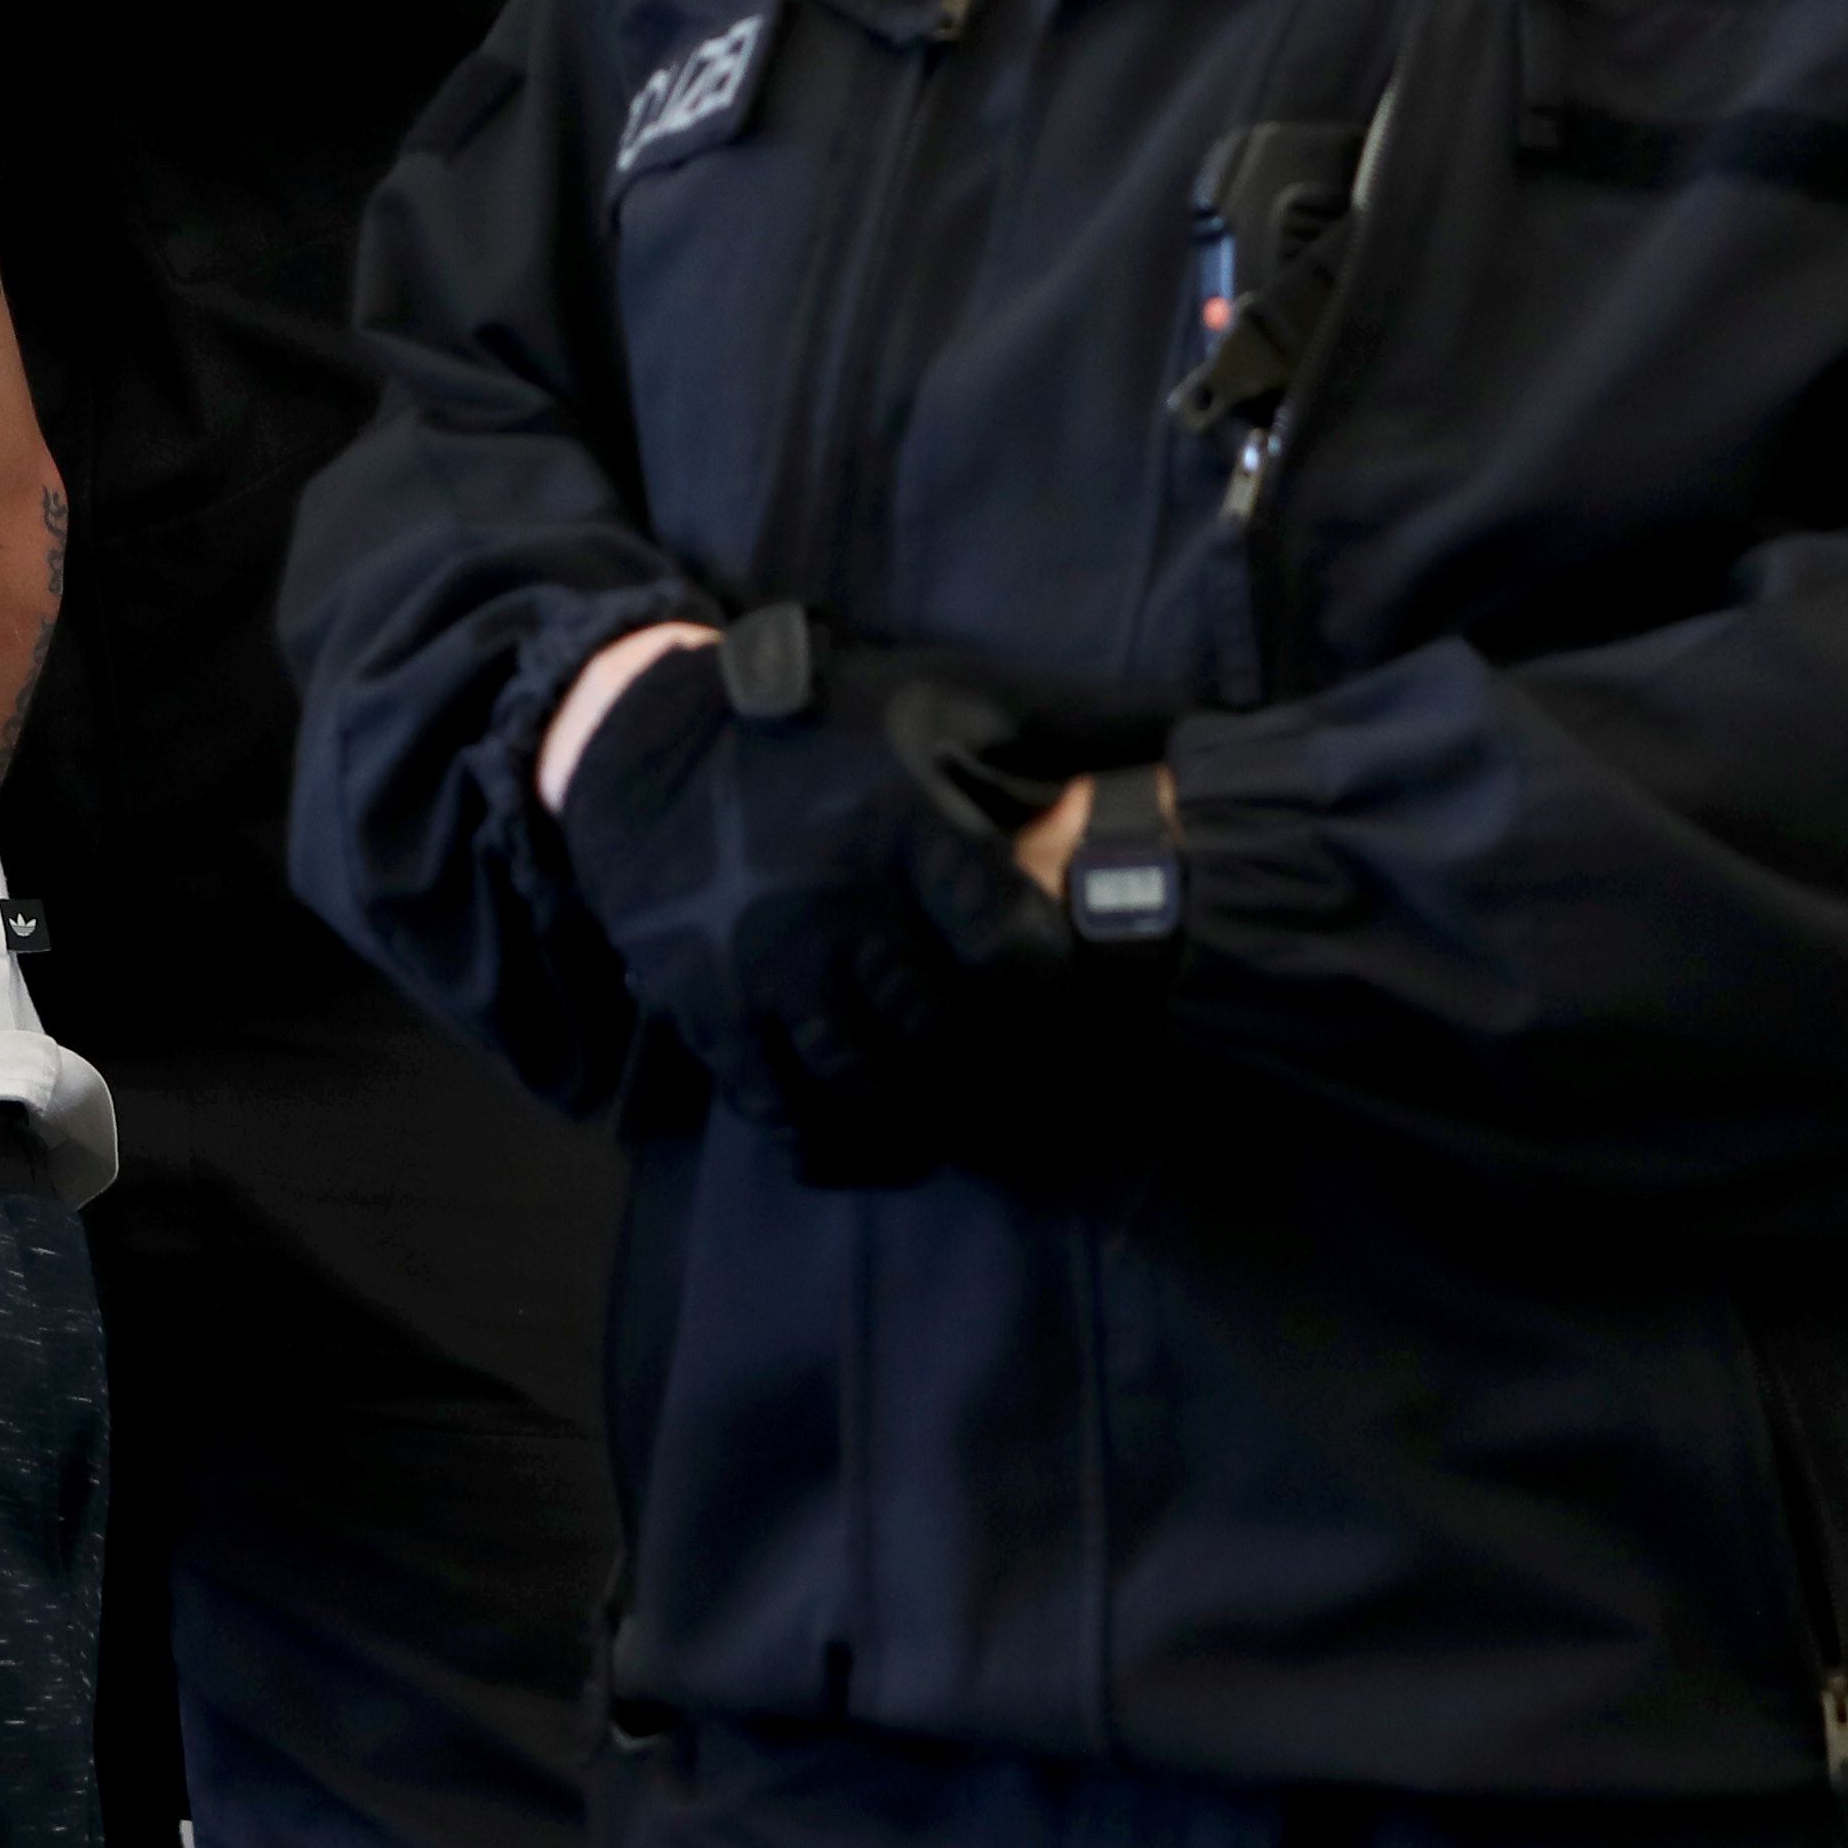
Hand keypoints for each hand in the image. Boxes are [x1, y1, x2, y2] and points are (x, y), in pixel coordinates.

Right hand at [546, 610, 1162, 1184]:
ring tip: (956, 1132)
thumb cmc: (820, 724)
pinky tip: (869, 1151)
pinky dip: (834, 1147)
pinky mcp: (706, 1007)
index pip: (1009, 955)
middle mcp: (834, 906)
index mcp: (902, 830)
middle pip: (944, 1036)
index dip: (1056, 1006)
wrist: (645, 743)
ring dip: (923, 1124)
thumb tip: (1201, 728)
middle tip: (1031, 1102)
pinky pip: (782, 1109)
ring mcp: (764, 965)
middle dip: (996, 1079)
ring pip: (867, 1084)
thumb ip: (1072, 720)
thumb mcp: (945, 696)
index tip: (1079, 1022)